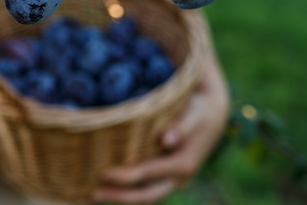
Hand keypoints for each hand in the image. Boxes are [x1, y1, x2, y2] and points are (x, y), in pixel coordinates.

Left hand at [93, 51, 229, 203]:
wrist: (214, 115)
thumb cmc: (200, 111)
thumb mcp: (195, 114)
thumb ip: (181, 127)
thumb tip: (166, 140)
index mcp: (183, 163)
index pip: (149, 174)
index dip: (126, 176)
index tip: (105, 173)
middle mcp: (178, 177)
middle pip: (146, 194)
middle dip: (119, 196)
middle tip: (92, 192)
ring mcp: (173, 179)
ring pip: (145, 194)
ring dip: (120, 195)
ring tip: (92, 193)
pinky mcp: (167, 175)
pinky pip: (145, 187)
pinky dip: (127, 188)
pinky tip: (107, 184)